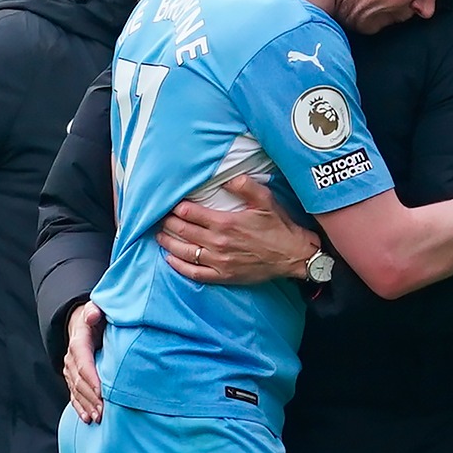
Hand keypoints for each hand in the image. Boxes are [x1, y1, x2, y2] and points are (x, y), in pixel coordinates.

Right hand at [64, 301, 105, 422]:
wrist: (81, 322)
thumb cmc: (94, 316)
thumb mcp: (94, 309)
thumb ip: (94, 311)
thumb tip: (93, 315)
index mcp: (78, 342)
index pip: (83, 362)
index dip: (91, 377)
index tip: (101, 390)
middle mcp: (71, 358)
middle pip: (79, 381)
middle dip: (91, 397)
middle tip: (103, 410)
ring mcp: (70, 370)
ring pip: (76, 390)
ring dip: (87, 405)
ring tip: (98, 417)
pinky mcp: (72, 378)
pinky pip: (74, 395)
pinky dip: (80, 407)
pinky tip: (87, 418)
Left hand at [157, 175, 319, 282]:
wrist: (293, 255)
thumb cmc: (279, 227)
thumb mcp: (266, 200)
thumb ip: (245, 186)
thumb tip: (228, 177)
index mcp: (225, 222)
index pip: (190, 213)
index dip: (177, 208)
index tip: (169, 204)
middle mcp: (218, 243)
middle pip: (183, 232)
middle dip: (168, 224)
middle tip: (160, 218)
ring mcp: (219, 261)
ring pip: (185, 252)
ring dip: (168, 243)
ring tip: (159, 236)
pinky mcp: (223, 275)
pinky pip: (194, 273)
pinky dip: (179, 266)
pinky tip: (170, 259)